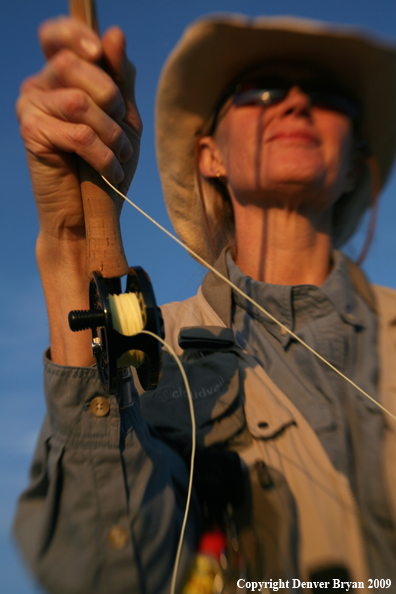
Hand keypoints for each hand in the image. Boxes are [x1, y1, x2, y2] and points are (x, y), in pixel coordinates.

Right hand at [17, 17, 141, 240]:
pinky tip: (111, 172)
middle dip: (110, 97)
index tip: (100, 52)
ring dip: (110, 132)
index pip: (58, 36)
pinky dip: (103, 155)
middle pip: (73, 64)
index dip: (77, 35)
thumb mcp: (123, 118)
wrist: (91, 213)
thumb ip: (120, 78)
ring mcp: (30, 108)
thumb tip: (114, 34)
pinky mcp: (31, 134)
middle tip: (122, 125)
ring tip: (121, 155)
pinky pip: (77, 133)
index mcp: (62, 77)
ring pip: (78, 102)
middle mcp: (40, 86)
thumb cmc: (108, 163)